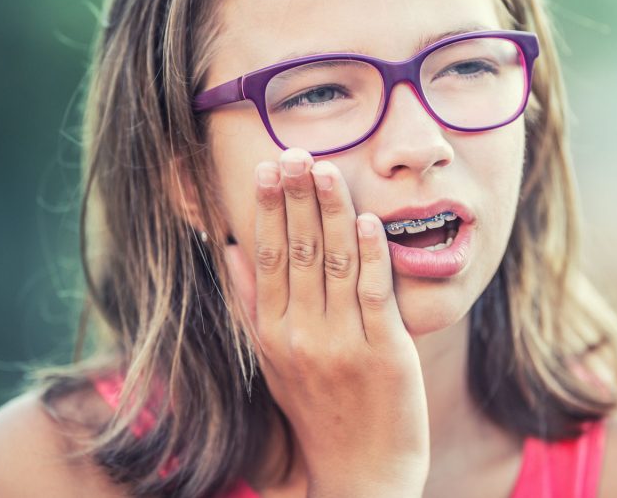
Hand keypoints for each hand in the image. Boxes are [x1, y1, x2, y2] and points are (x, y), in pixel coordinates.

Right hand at [248, 148, 428, 496]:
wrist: (359, 474)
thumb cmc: (316, 411)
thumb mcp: (271, 361)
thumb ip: (252, 304)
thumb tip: (231, 249)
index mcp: (272, 334)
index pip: (266, 258)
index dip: (267, 209)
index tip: (268, 167)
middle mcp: (301, 335)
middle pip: (296, 252)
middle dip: (297, 197)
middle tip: (296, 150)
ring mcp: (343, 344)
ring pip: (334, 263)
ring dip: (331, 211)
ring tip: (327, 168)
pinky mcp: (384, 353)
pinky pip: (374, 294)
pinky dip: (371, 254)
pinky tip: (367, 220)